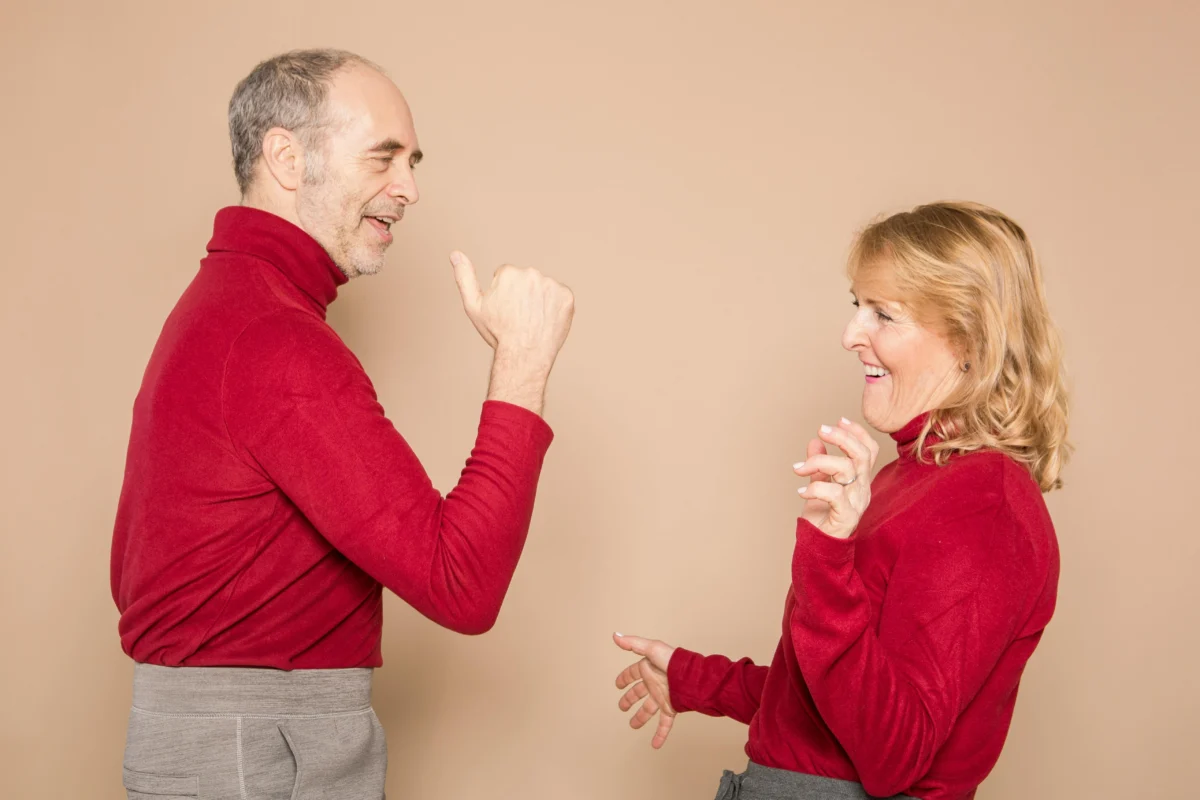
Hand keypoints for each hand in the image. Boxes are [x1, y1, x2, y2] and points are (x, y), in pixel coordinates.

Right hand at [450, 251, 574, 371]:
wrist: (524, 356)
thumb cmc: (498, 333)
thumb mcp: (474, 306)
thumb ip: (464, 277)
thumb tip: (455, 254)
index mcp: (509, 272)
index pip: (507, 278)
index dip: (504, 296)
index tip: (505, 311)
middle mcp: (531, 274)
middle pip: (526, 281)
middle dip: (523, 295)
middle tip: (519, 318)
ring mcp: (551, 285)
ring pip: (543, 289)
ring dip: (540, 301)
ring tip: (533, 321)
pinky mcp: (567, 296)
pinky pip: (560, 297)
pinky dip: (555, 308)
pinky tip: (546, 321)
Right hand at [613, 633, 676, 748]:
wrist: (692, 678)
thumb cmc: (673, 661)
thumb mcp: (651, 649)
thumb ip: (633, 643)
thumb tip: (616, 636)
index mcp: (649, 669)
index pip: (632, 674)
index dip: (624, 678)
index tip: (617, 684)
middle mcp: (654, 684)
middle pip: (638, 693)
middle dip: (629, 699)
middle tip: (621, 707)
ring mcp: (662, 697)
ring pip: (648, 710)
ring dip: (640, 718)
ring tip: (633, 726)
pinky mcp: (671, 708)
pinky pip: (664, 724)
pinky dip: (660, 735)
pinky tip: (655, 745)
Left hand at [792, 417, 878, 538]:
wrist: (819, 548)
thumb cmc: (822, 518)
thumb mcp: (819, 485)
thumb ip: (819, 465)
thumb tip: (815, 441)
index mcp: (859, 480)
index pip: (869, 451)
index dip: (857, 433)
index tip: (839, 420)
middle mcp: (862, 489)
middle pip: (862, 455)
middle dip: (842, 437)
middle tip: (821, 430)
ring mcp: (857, 502)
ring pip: (847, 469)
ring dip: (820, 462)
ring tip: (799, 469)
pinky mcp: (847, 516)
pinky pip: (834, 494)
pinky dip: (815, 488)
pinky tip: (801, 491)